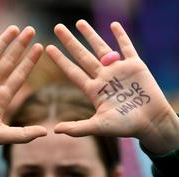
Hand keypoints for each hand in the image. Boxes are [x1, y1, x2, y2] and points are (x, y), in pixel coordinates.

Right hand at [0, 26, 46, 167]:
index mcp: (2, 97)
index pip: (20, 75)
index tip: (40, 47)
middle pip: (9, 61)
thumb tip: (46, 132)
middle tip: (31, 30)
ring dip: (2, 41)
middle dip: (20, 46)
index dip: (30, 61)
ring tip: (14, 28)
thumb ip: (22, 134)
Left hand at [46, 20, 178, 153]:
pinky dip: (121, 36)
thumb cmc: (125, 126)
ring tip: (79, 22)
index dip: (60, 60)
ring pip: (101, 48)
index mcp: (94, 89)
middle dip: (70, 42)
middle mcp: (103, 77)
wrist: (151, 123)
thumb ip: (78, 128)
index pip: (72, 71)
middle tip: (57, 27)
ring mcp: (118, 70)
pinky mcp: (135, 66)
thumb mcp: (99, 126)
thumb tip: (55, 130)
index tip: (48, 48)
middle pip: (83, 56)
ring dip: (91, 35)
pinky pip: (127, 47)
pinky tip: (113, 25)